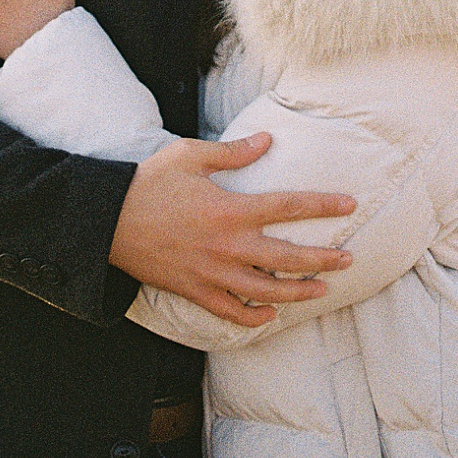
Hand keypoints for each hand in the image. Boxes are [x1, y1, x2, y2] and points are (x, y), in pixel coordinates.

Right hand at [110, 134, 356, 325]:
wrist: (106, 222)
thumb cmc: (149, 183)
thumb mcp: (191, 156)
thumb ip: (234, 152)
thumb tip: (267, 139)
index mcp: (232, 209)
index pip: (290, 206)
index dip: (324, 205)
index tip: (351, 204)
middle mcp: (228, 246)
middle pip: (287, 258)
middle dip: (322, 260)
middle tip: (349, 259)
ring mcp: (211, 273)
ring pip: (264, 291)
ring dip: (297, 293)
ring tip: (322, 291)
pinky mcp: (193, 291)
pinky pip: (228, 311)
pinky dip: (251, 317)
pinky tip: (270, 315)